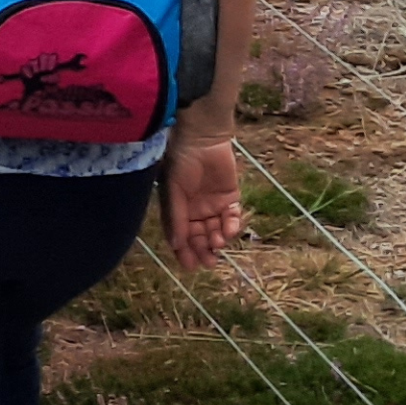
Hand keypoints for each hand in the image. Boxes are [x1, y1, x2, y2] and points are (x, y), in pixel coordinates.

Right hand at [160, 139, 248, 263]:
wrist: (202, 138)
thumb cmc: (181, 162)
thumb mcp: (173, 191)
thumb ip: (176, 218)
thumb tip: (176, 245)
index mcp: (178, 210)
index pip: (181, 236)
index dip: (185, 252)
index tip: (190, 266)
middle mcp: (195, 211)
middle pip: (200, 237)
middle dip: (204, 250)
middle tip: (208, 262)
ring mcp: (213, 205)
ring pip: (217, 230)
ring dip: (218, 239)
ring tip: (218, 242)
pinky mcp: (230, 198)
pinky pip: (232, 217)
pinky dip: (232, 225)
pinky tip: (229, 229)